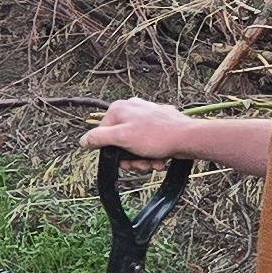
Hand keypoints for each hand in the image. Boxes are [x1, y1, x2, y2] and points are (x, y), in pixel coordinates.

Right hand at [83, 97, 206, 161]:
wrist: (188, 138)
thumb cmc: (156, 136)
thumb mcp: (121, 138)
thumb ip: (98, 138)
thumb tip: (83, 141)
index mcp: (119, 108)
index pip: (103, 134)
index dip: (112, 152)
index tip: (124, 161)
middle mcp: (132, 108)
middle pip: (120, 140)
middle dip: (130, 157)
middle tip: (141, 164)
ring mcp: (147, 115)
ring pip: (135, 143)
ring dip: (142, 158)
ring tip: (153, 162)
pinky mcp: (160, 123)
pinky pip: (149, 142)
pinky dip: (153, 153)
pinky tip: (160, 158)